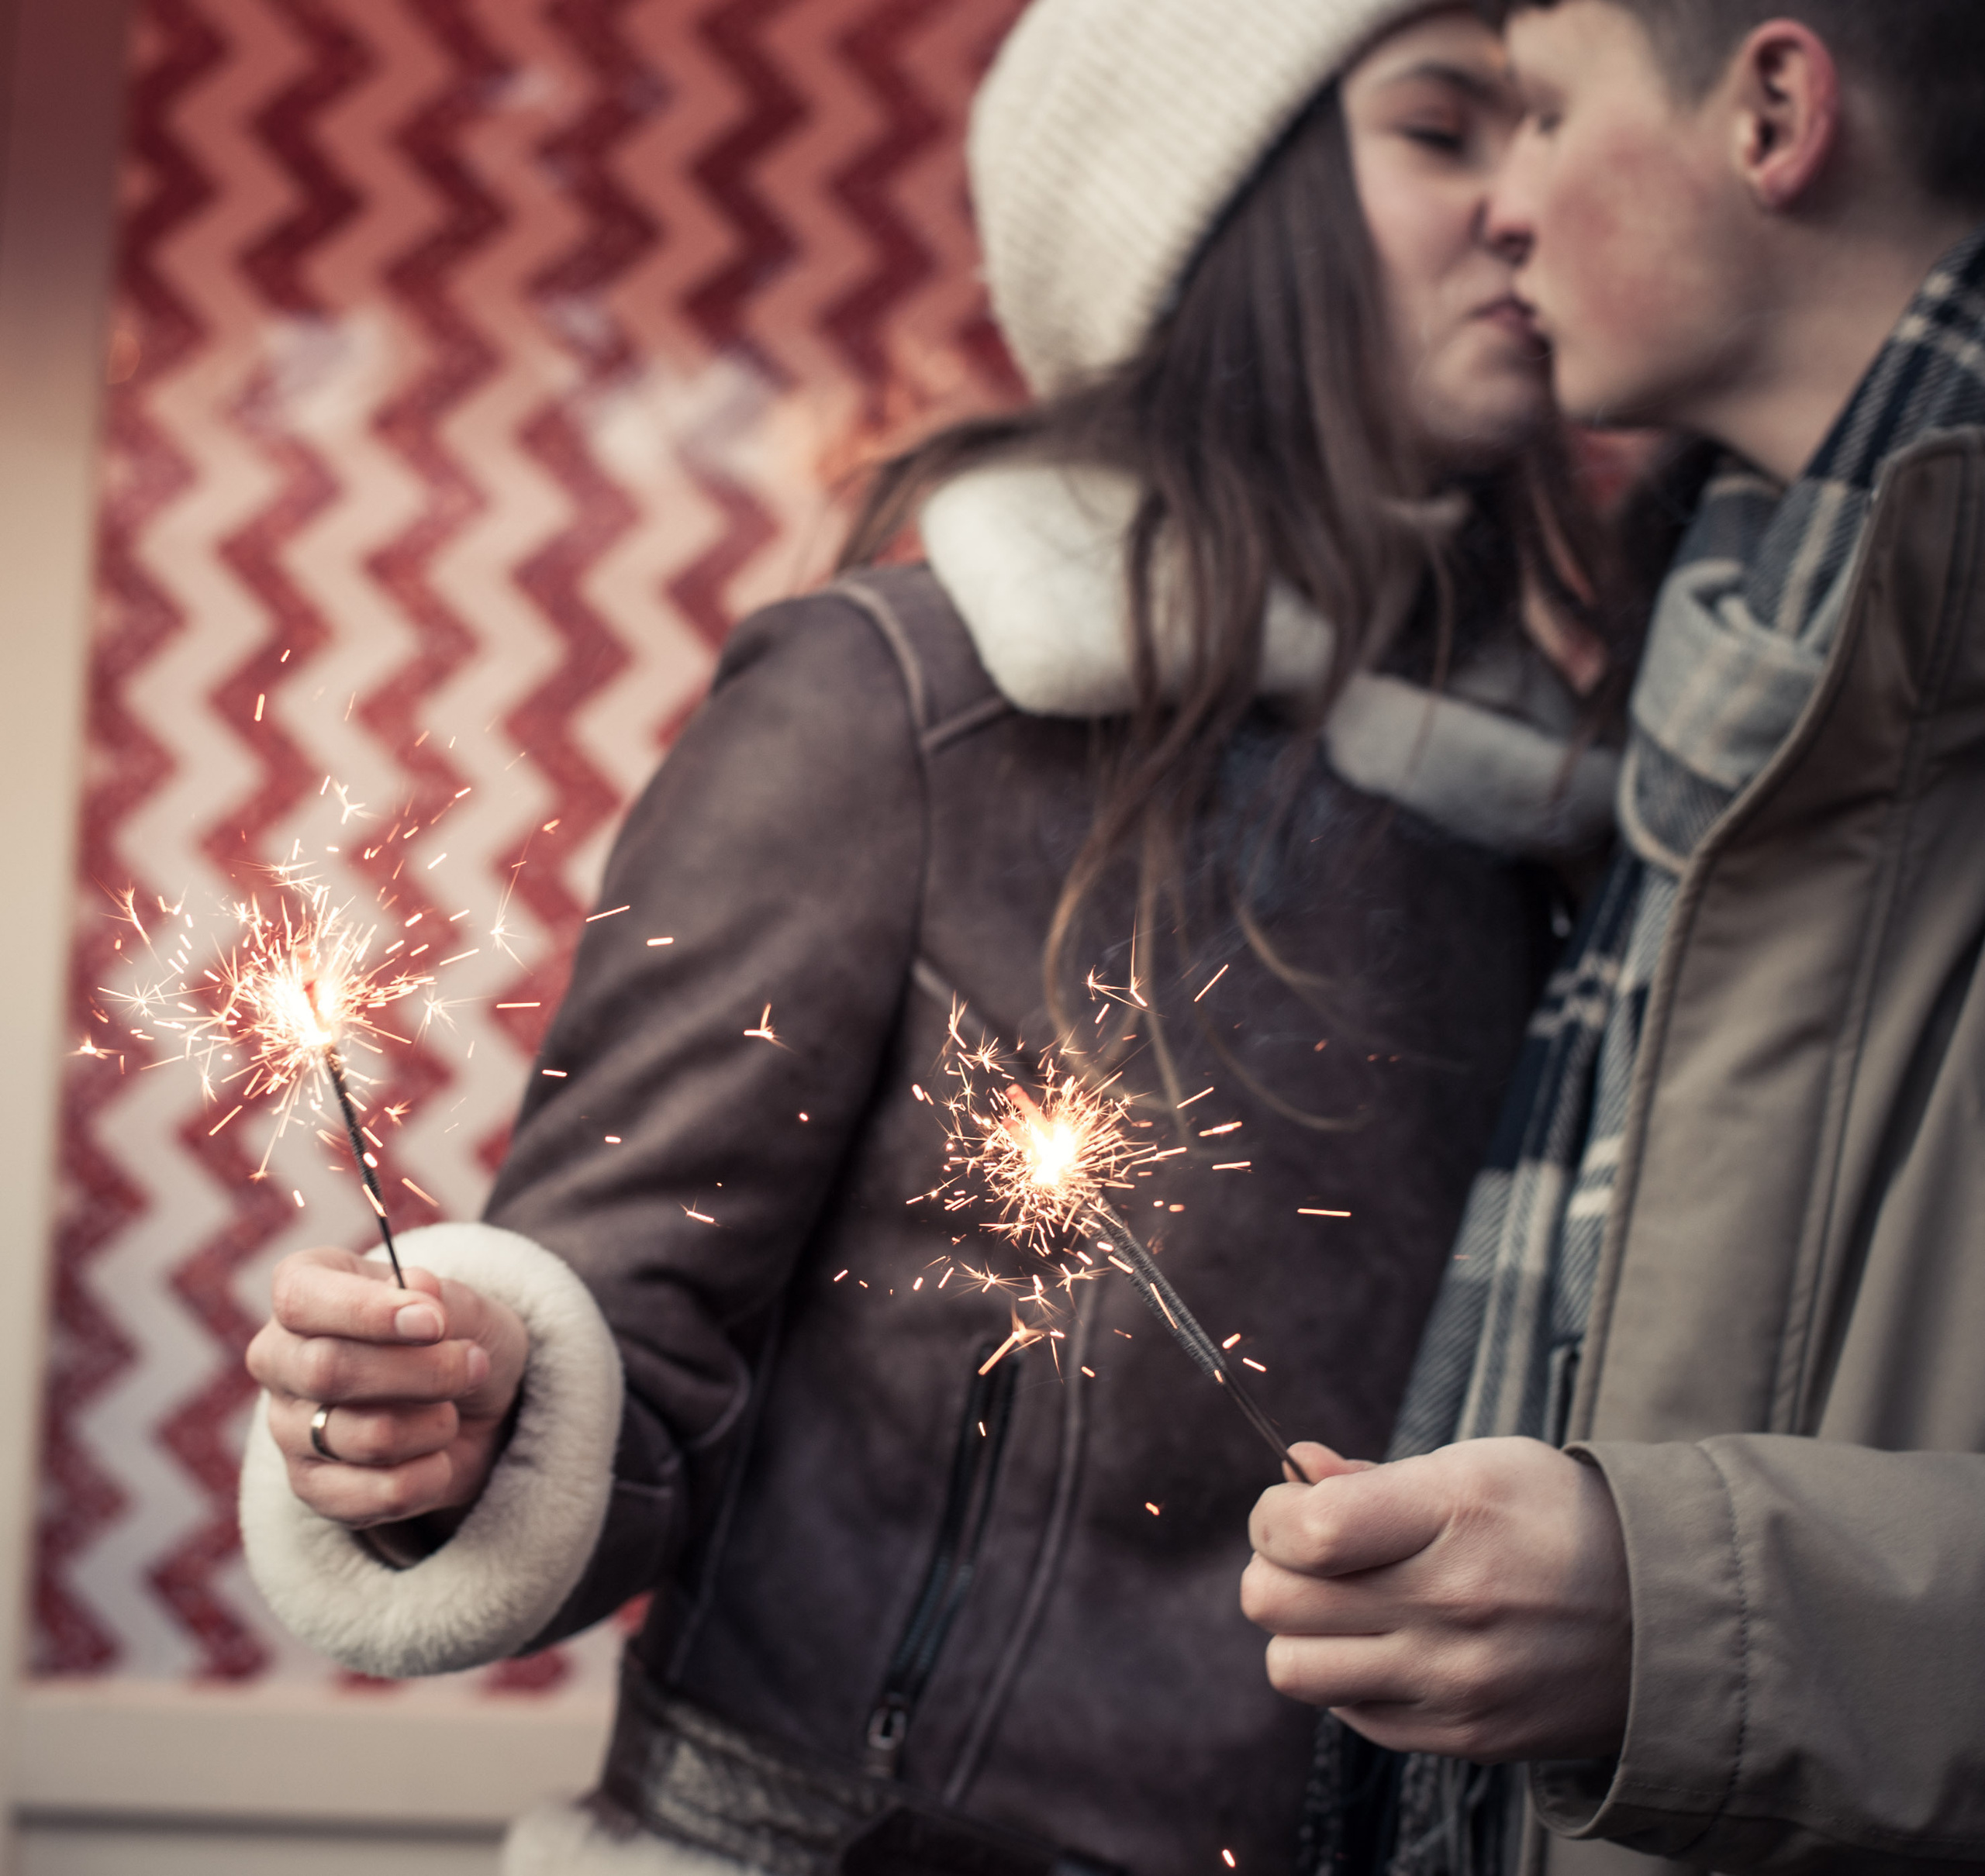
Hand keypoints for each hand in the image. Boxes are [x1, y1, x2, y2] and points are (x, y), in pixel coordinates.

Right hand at [246, 1247, 527, 1529]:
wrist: (478, 1407)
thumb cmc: (458, 1337)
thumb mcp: (464, 1304)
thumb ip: (440, 1296)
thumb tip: (418, 1289)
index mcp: (303, 1289)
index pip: (300, 1298)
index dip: (368, 1311)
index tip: (434, 1323)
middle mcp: (279, 1357)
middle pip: (327, 1370)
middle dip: (422, 1372)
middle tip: (472, 1365)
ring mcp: (287, 1427)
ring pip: (363, 1436)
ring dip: (435, 1424)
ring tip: (449, 1411)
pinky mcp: (312, 1487)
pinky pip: (374, 1495)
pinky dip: (430, 1475)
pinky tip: (437, 1457)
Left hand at [1242, 1437, 1630, 1762]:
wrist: (1666, 1618)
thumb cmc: (1558, 1521)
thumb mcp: (1477, 1465)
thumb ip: (1373, 1477)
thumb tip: (1295, 1470)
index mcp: (1454, 1518)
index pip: (1306, 1532)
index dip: (1272, 1516)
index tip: (1290, 1506)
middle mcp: (1451, 1608)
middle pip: (1277, 1602)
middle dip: (1273, 1568)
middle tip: (1307, 1553)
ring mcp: (1455, 1683)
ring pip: (1294, 1668)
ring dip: (1299, 1630)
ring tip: (1339, 1603)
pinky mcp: (1462, 1737)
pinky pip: (1348, 1712)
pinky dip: (1346, 1676)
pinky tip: (1387, 1643)